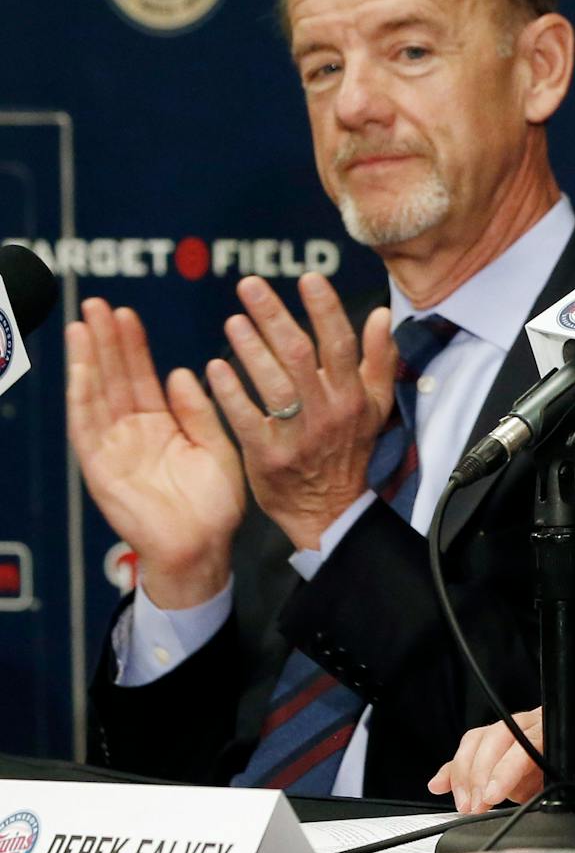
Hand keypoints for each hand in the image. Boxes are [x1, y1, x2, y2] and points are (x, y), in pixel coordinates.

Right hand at [66, 299, 245, 608]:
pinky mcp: (101, 468)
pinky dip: (82, 394)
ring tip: (84, 324)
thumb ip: (199, 411)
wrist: (202, 549)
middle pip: (114, 378)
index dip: (133, 345)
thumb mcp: (215, 447)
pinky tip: (81, 366)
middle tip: (97, 303)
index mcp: (161, 426)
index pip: (141, 377)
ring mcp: (113, 449)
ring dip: (88, 360)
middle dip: (105, 341)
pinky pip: (87, 426)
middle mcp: (132, 433)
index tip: (127, 313)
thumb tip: (182, 371)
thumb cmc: (214, 506)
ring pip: (96, 395)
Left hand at [203, 274, 394, 549]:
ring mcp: (298, 435)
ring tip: (233, 319)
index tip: (308, 278)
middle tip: (250, 286)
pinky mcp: (268, 456)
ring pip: (272, 383)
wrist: (329, 511)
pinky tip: (213, 367)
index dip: (324, 309)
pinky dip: (230, 392)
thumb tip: (381, 315)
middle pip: (299, 354)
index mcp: (353, 395)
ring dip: (250, 348)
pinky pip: (246, 418)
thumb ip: (379, 359)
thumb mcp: (376, 406)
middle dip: (274, 315)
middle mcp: (327, 412)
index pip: (339, 343)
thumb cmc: (349, 451)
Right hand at [428, 698, 574, 818]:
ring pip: (483, 743)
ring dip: (466, 773)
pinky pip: (480, 756)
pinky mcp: (518, 759)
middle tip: (476, 806)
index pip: (533, 736)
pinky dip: (458, 769)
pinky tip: (442, 784)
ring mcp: (530, 739)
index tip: (494, 793)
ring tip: (467, 805)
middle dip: (481, 772)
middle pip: (499, 735)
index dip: (508, 764)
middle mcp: (550, 723)